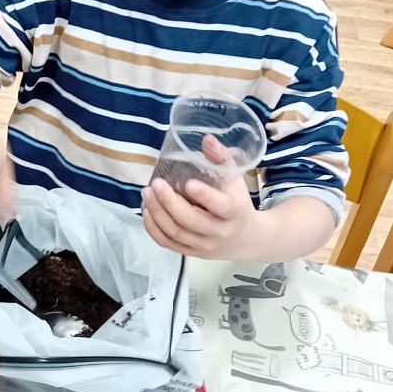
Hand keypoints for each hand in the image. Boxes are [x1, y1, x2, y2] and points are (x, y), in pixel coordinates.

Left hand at [142, 138, 259, 259]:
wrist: (246, 239)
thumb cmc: (238, 203)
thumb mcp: (235, 179)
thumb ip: (221, 158)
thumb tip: (206, 139)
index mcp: (234, 212)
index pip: (222, 207)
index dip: (205, 197)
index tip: (188, 182)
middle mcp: (219, 232)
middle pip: (190, 221)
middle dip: (169, 202)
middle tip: (155, 184)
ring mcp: (204, 245)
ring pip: (176, 232)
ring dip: (157, 213)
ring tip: (146, 194)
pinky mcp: (191, 252)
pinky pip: (167, 243)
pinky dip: (153, 228)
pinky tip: (146, 211)